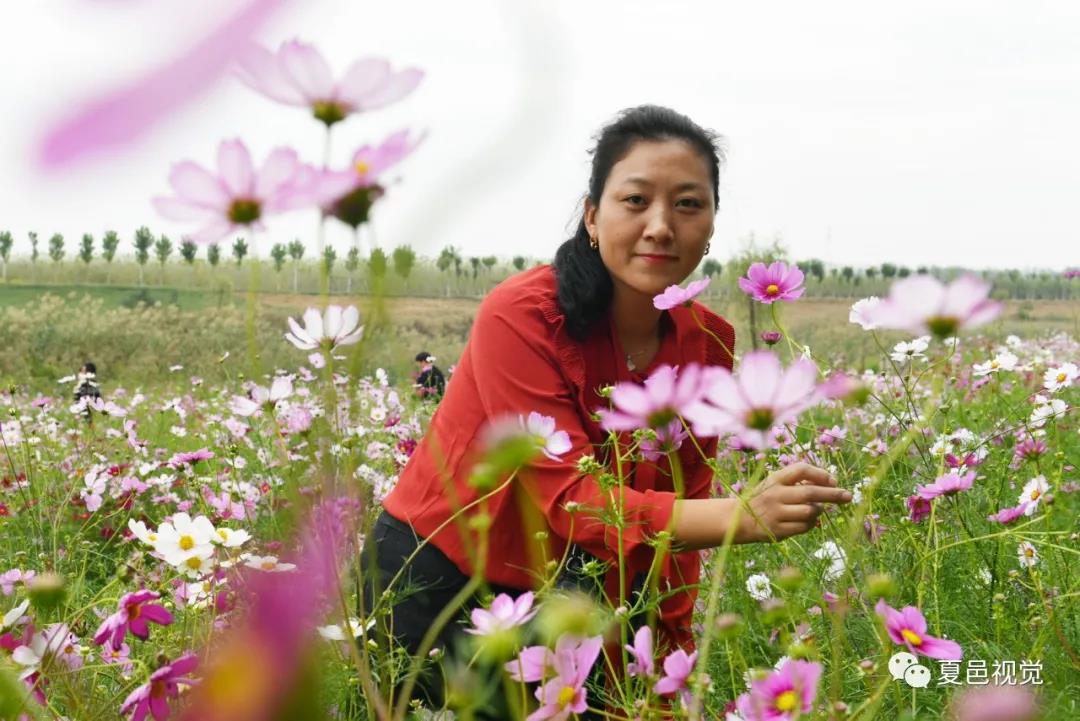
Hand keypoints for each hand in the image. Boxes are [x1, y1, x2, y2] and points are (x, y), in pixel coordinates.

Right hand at [737, 462, 851, 542]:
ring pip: (810, 512)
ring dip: (819, 511)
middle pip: (811, 492)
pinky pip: (804, 527)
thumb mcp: (774, 483)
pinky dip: (811, 524)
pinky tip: (807, 521)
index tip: (833, 480)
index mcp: (775, 479)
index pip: (801, 469)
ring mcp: (776, 514)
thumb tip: (830, 482)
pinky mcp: (777, 530)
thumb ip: (797, 481)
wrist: (738, 519)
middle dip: (833, 494)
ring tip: (816, 510)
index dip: (820, 473)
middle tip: (847, 496)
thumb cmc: (763, 498)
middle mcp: (775, 495)